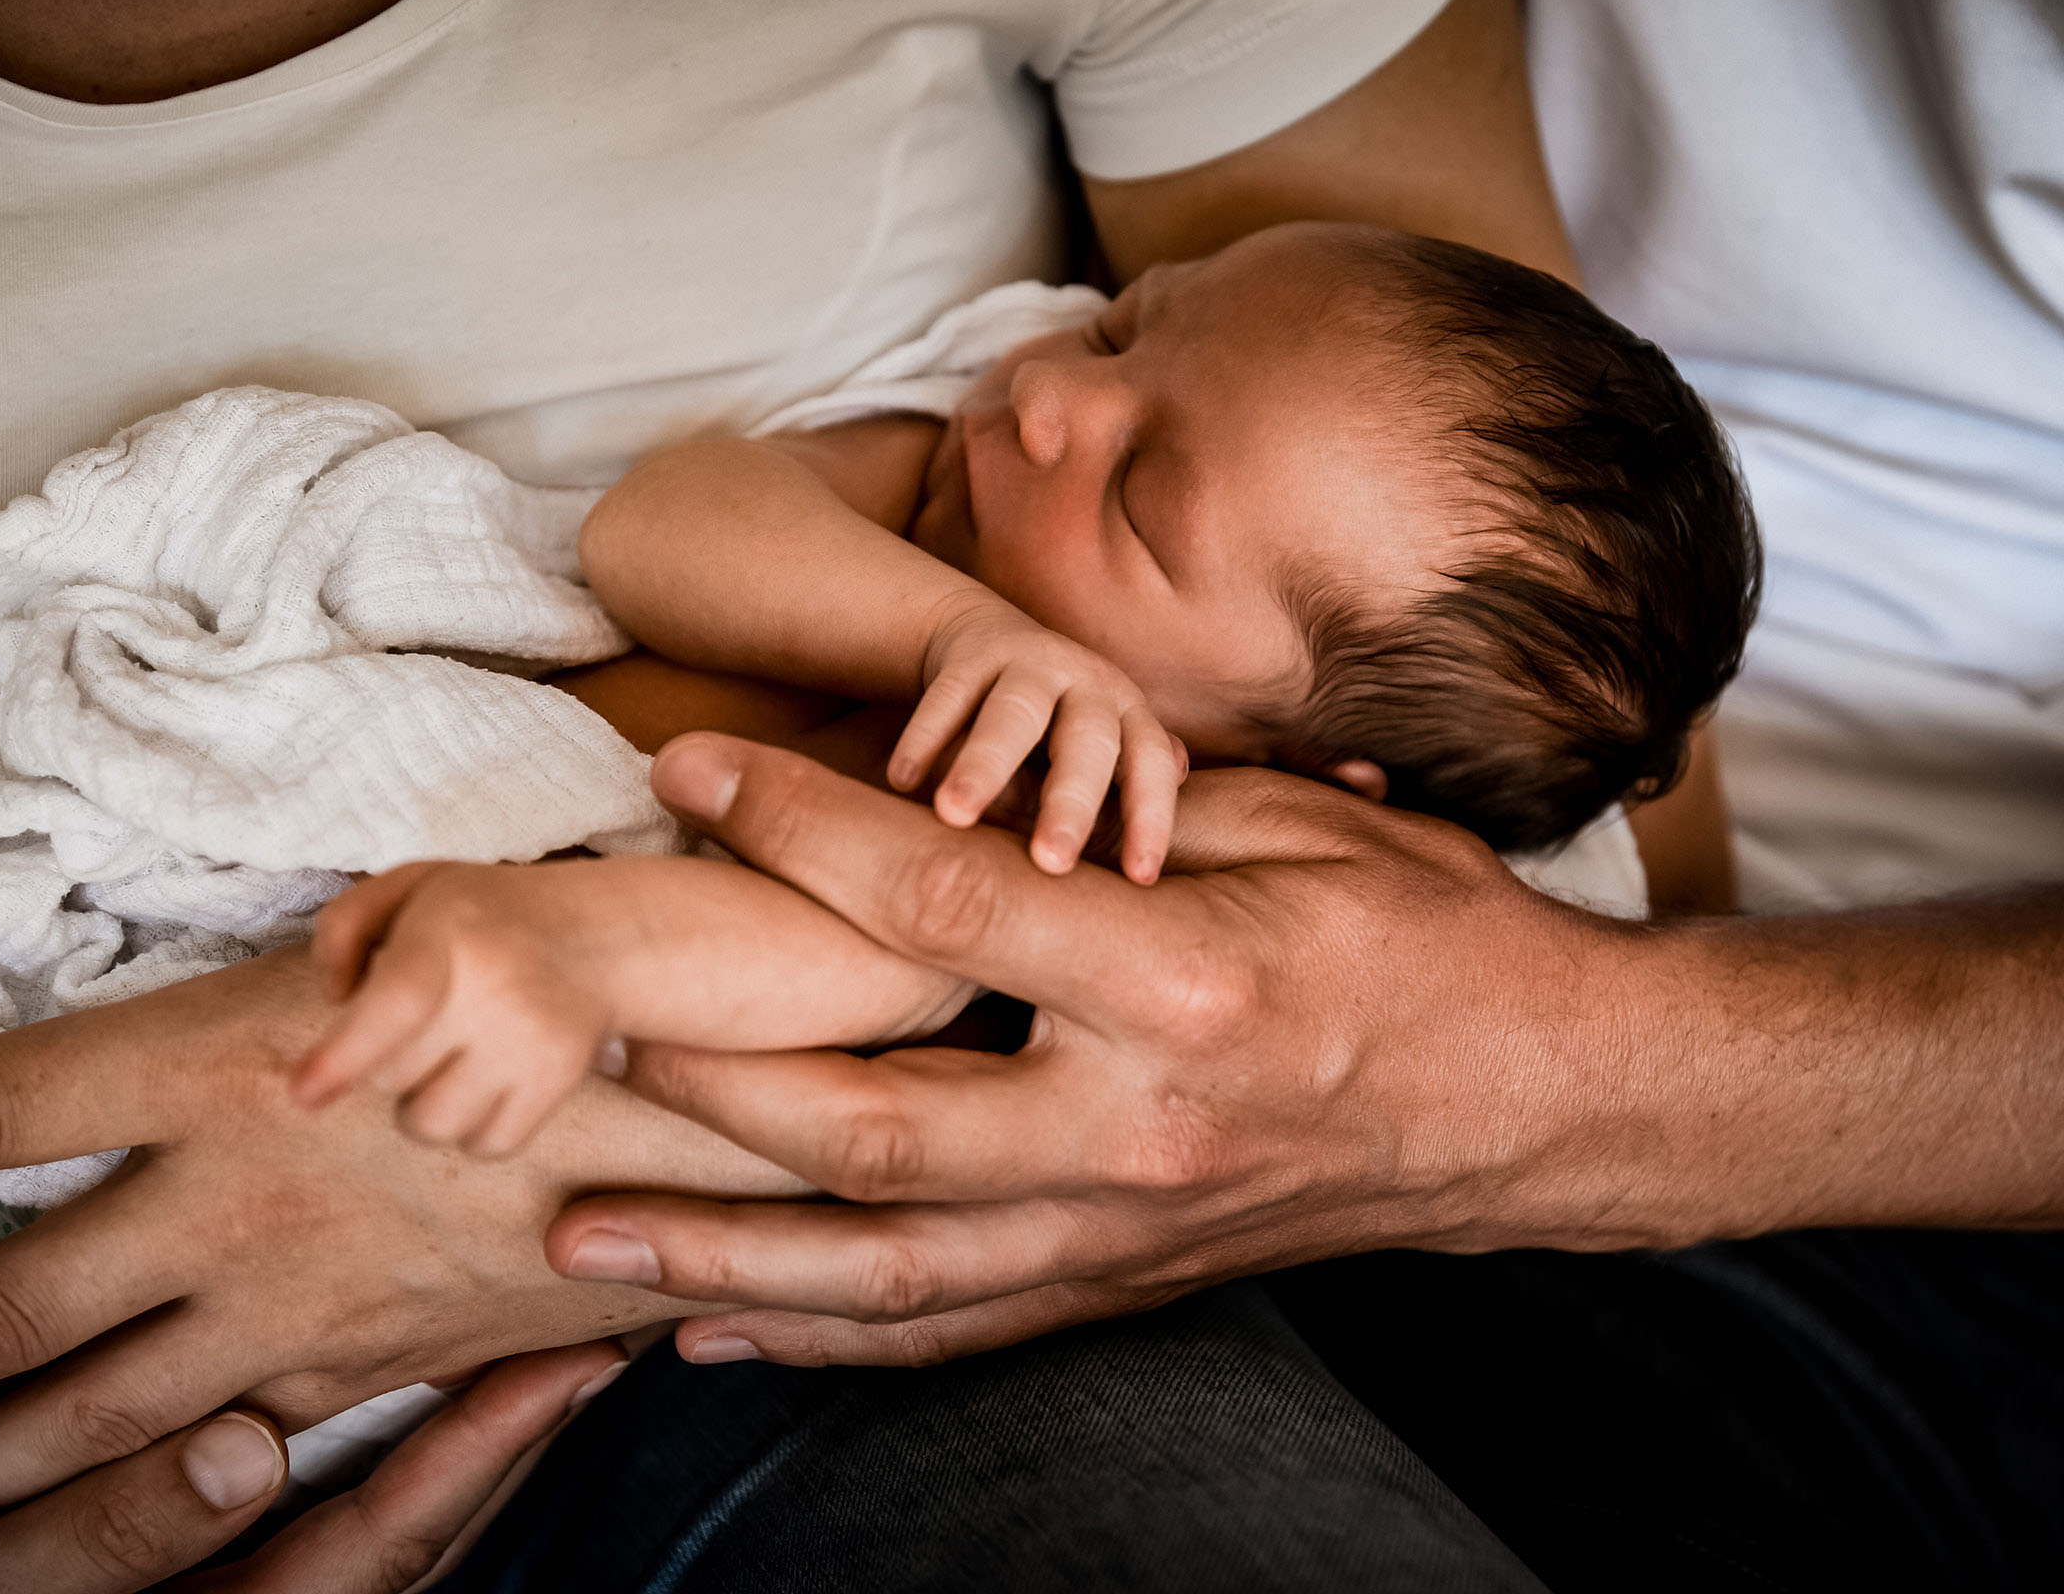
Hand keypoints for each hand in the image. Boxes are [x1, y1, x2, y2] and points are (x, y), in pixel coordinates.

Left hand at [0, 949, 793, 1566]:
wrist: (718, 1120)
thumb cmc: (572, 987)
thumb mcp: (426, 922)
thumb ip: (313, 957)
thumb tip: (269, 973)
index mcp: (227, 1070)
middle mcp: (238, 1205)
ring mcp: (300, 1307)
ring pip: (92, 1415)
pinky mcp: (368, 1364)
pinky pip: (221, 1440)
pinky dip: (130, 1486)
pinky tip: (85, 1516)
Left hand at [295, 860, 627, 1154]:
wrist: (595, 934)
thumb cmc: (480, 916)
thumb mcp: (408, 887)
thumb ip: (345, 925)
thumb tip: (335, 1000)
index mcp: (450, 930)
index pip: (396, 1000)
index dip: (345, 1052)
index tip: (302, 1092)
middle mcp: (496, 988)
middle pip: (390, 1076)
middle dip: (386, 1059)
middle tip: (424, 1018)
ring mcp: (532, 1040)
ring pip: (432, 1124)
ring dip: (422, 1103)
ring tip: (447, 1057)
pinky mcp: (559, 1081)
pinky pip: (485, 1146)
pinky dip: (472, 1128)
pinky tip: (483, 1082)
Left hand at [545, 732, 1668, 1365]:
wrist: (1538, 1099)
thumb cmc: (1423, 932)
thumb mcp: (1292, 824)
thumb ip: (1117, 815)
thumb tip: (955, 780)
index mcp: (1182, 986)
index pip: (940, 907)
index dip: (797, 831)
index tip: (690, 773)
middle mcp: (1138, 1132)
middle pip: (871, 1125)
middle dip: (706, 1078)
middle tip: (582, 1028)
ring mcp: (1126, 1233)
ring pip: (883, 1267)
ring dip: (718, 1257)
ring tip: (574, 1242)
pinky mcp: (1123, 1286)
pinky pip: (948, 1330)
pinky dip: (820, 1338)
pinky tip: (710, 1339)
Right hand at [888, 604, 1182, 883]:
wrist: (989, 639)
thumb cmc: (1054, 724)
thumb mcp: (1101, 750)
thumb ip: (1124, 793)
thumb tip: (1150, 866)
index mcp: (1127, 714)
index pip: (1149, 765)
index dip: (1150, 817)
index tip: (1140, 878)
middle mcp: (1087, 683)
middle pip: (1087, 741)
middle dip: (1070, 803)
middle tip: (1050, 863)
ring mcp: (1029, 662)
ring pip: (1012, 713)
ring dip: (985, 765)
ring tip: (954, 816)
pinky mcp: (971, 654)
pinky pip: (947, 695)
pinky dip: (924, 738)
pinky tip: (903, 781)